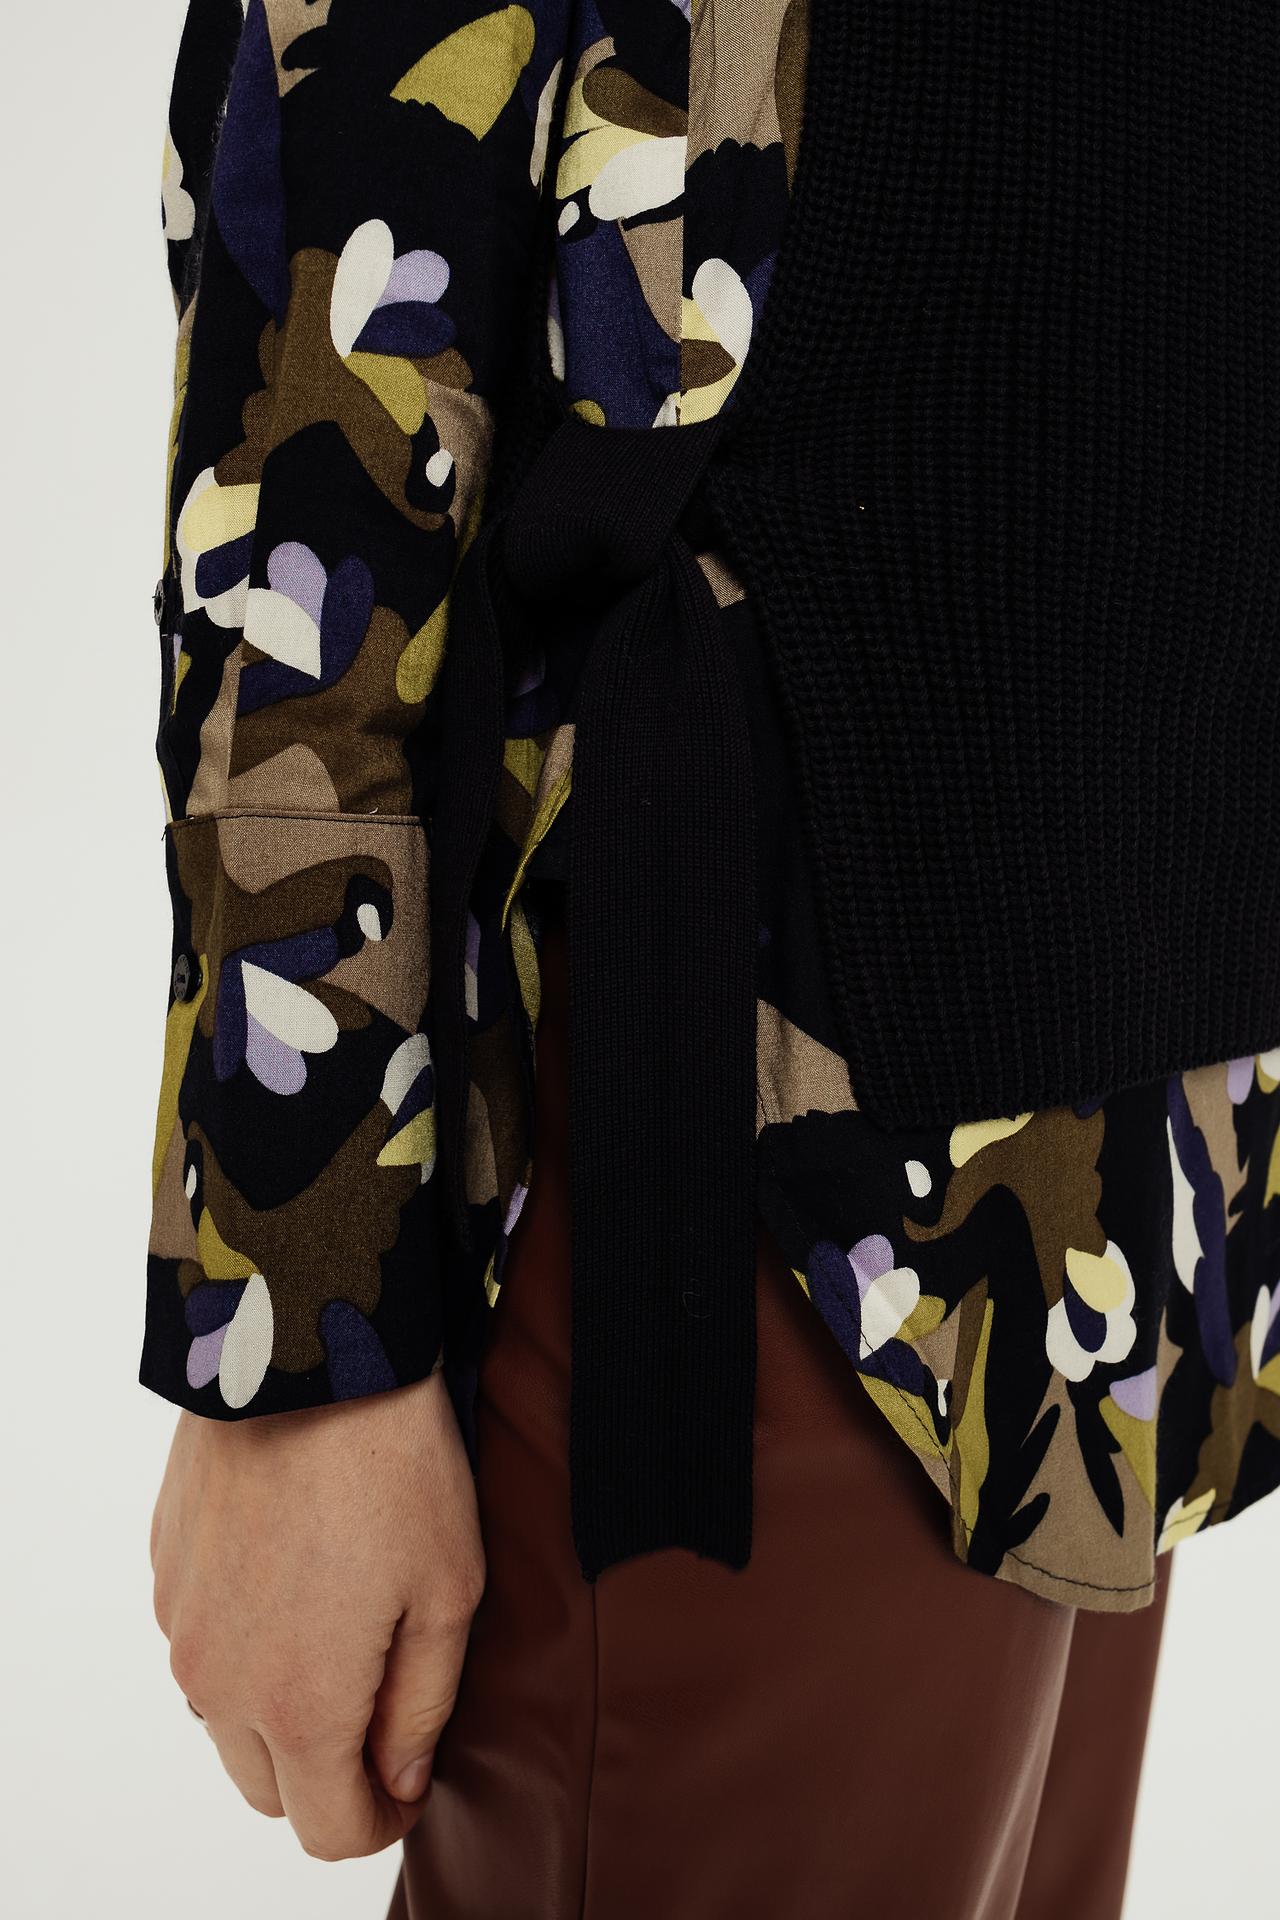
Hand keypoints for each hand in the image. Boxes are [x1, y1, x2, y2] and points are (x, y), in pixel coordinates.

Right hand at [150, 1367, 483, 1860]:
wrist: (304, 1350)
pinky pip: (202, 1644)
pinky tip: (296, 1576)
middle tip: (385, 1704)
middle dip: (330, 1772)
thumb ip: (423, 1706)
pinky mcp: (165, 1570)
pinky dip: (245, 1641)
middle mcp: (221, 1682)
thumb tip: (399, 1779)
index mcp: (299, 1704)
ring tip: (343, 1627)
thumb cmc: (394, 1464)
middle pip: (271, 1790)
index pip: (330, 1831)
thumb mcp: (450, 1590)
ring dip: (281, 1707)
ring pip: (228, 1720)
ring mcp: (180, 1626)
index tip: (413, 1774)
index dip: (383, 1818)